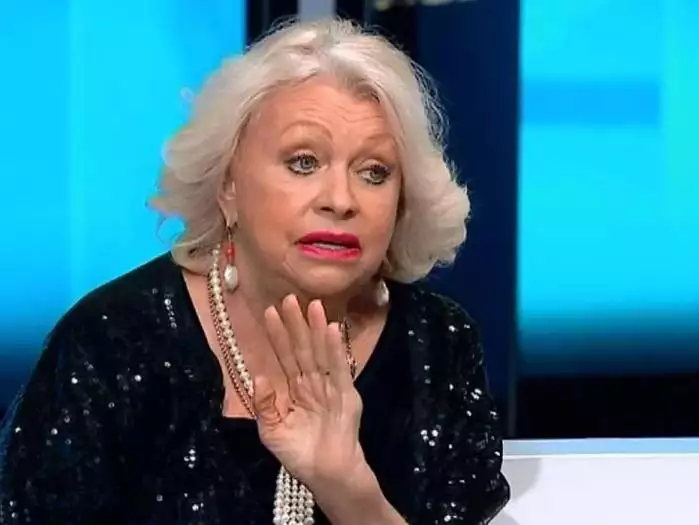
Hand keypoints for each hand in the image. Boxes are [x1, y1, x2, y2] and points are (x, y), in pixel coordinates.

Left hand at [253, 295, 366, 491]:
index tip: (269, 312)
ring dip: (316, 329)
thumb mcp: (271, 431)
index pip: (284, 356)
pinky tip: (331, 330)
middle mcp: (312, 383)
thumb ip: (264, 404)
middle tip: (289, 298)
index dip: (277, 335)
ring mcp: (330, 387)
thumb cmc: (299, 455)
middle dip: (296, 324)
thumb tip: (258, 376)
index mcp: (294, 389)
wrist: (326, 475)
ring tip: (312, 305)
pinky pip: (338, 369)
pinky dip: (335, 350)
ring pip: (320, 353)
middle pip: (302, 348)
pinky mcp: (346, 395)